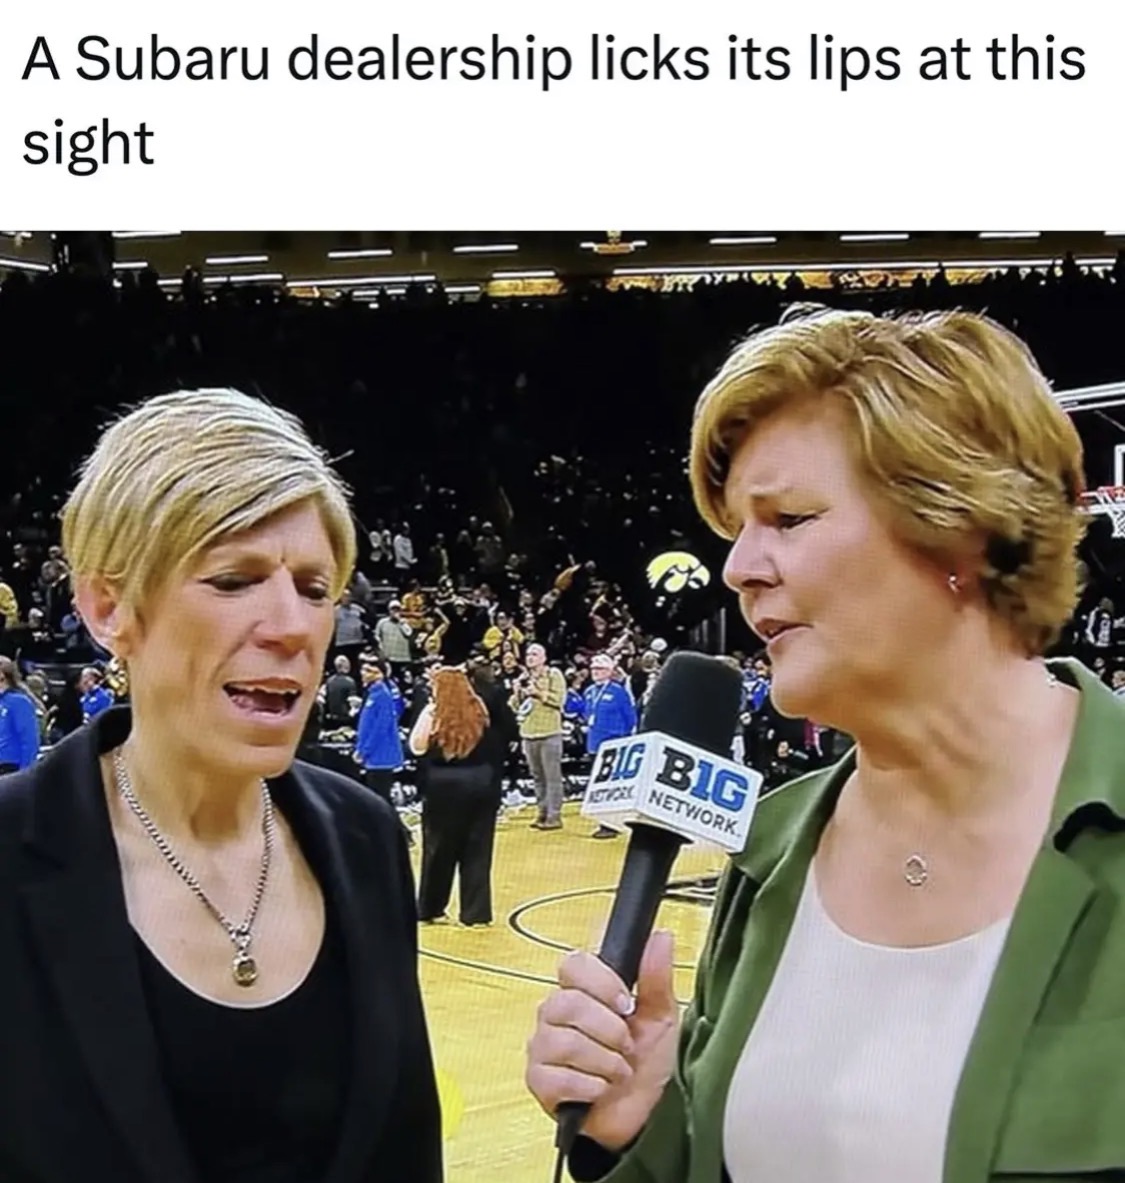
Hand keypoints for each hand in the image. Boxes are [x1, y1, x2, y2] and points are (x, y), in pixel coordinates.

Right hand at [525, 930, 678, 1153]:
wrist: (646, 1114)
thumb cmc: (649, 1062)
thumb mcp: (661, 1016)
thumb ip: (655, 975)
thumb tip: (661, 936)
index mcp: (582, 990)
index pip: (573, 965)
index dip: (601, 982)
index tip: (627, 1002)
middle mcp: (556, 1014)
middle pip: (568, 1003)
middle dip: (609, 1029)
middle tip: (627, 1045)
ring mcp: (544, 1048)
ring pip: (564, 1041)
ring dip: (603, 1061)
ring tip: (618, 1071)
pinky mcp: (539, 1082)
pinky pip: (557, 1077)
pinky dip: (590, 1086)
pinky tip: (601, 1089)